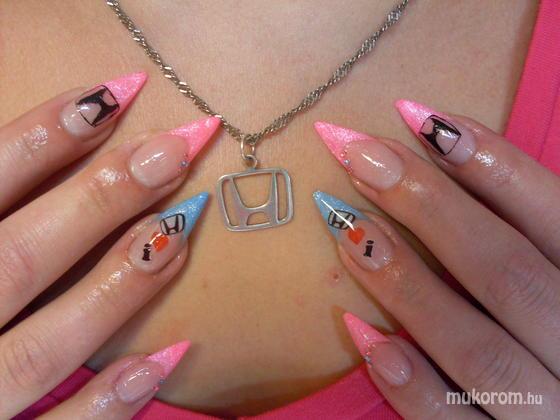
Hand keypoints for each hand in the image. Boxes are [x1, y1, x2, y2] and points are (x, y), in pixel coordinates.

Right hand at [0, 73, 218, 418]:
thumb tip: (49, 135)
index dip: (44, 133)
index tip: (121, 91)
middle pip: (20, 258)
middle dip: (101, 198)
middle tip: (175, 150)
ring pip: (45, 346)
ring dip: (118, 286)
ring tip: (181, 230)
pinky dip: (107, 402)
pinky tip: (168, 357)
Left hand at [313, 100, 559, 418]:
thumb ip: (542, 239)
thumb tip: (458, 158)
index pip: (555, 217)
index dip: (492, 162)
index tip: (419, 115)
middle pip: (506, 273)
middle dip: (429, 206)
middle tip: (359, 154)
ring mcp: (551, 414)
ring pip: (477, 349)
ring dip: (406, 285)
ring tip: (346, 228)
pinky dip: (412, 386)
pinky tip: (363, 335)